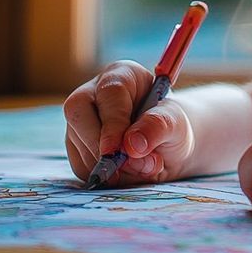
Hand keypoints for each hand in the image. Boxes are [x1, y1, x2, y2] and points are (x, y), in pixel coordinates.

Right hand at [63, 60, 195, 185]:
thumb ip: (158, 127)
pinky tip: (125, 174)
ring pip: (78, 143)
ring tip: (141, 169)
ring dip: (107, 167)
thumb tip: (132, 144)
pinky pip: (79, 165)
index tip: (116, 151)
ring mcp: (81, 119)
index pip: (109, 93)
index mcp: (122, 75)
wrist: (166, 147)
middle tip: (131, 167)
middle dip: (101, 147)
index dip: (112, 123)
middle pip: (79, 113)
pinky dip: (102, 177)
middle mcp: (94, 92)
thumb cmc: (171, 127)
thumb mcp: (176, 124)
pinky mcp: (76, 144)